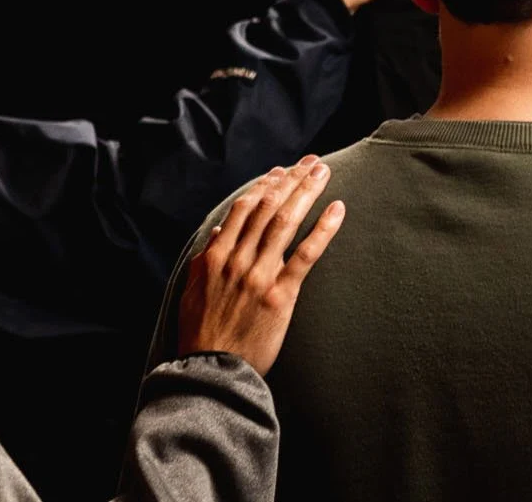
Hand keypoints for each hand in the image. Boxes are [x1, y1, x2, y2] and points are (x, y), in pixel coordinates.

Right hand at [179, 157, 344, 374]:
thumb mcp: (194, 290)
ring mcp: (259, 275)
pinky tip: (337, 209)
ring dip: (305, 192)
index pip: (244, 207)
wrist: (211, 370)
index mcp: (215, 256)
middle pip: (267, 207)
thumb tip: (220, 231)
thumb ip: (207, 259)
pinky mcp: (280, 295)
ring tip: (323, 172)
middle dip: (291, 180)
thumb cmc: (202, 333)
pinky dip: (322, 229)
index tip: (281, 171)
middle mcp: (237, 259)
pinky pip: (305, 255)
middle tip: (311, 162)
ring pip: (285, 222)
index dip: (264, 185)